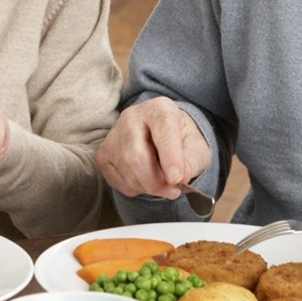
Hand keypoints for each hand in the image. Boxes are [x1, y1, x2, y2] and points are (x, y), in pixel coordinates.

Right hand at [96, 96, 210, 198]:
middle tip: (172, 191)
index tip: (176, 179)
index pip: (163, 129)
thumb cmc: (181, 140)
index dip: (170, 157)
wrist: (161, 137)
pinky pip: (117, 179)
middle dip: (156, 182)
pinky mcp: (104, 153)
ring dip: (148, 187)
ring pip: (127, 170)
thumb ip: (192, 162)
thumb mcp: (197, 148)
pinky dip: (135, 188)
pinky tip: (145, 179)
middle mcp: (132, 117)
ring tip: (162, 183)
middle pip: (137, 155)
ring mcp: (114, 135)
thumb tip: (179, 178)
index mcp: (160, 109)